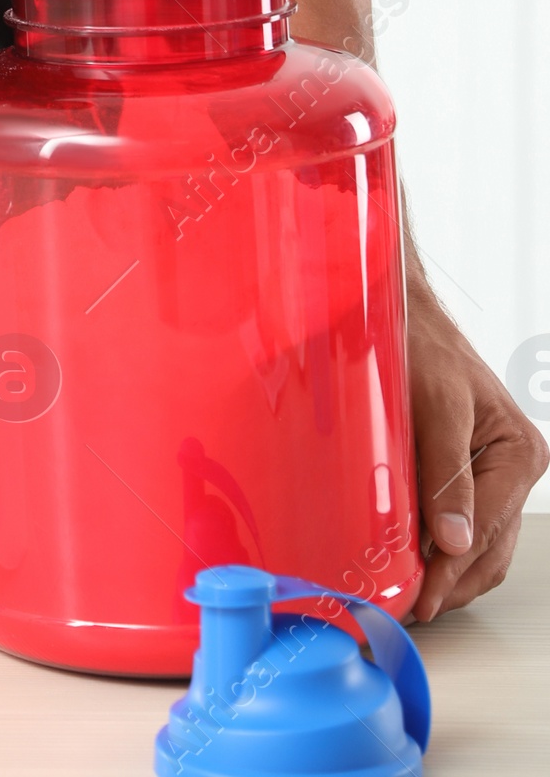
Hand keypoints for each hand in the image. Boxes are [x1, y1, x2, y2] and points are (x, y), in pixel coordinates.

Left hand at [407, 273, 547, 619]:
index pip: (487, 530)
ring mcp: (494, 476)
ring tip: (411, 596)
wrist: (403, 314)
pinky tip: (413, 563)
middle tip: (412, 607)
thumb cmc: (422, 347)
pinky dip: (442, 551)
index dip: (453, 569)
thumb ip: (446, 473)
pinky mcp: (467, 477)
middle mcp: (515, 468)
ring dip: (449, 574)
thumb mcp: (434, 404)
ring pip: (480, 547)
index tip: (422, 596)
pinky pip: (463, 528)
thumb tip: (453, 541)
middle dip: (453, 582)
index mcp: (519, 452)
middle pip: (489, 549)